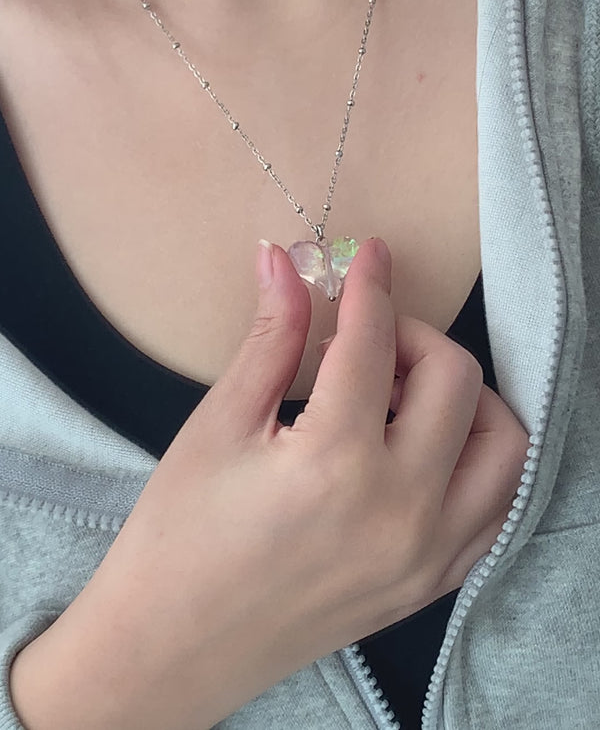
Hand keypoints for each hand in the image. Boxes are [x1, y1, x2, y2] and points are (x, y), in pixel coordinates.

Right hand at [11, 239, 528, 729]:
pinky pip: (496, 506)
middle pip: (454, 380)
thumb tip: (281, 260)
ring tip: (402, 392)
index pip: (374, 343)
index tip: (368, 254)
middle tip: (366, 337)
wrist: (172, 647)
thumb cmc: (179, 536)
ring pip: (502, 444)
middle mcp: (401, 510)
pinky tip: (422, 445)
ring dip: (465, 397)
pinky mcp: (432, 584)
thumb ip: (268, 337)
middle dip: (414, 336)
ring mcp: (427, 554)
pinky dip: (476, 459)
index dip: (370, 285)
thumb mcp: (218, 426)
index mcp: (334, 463)